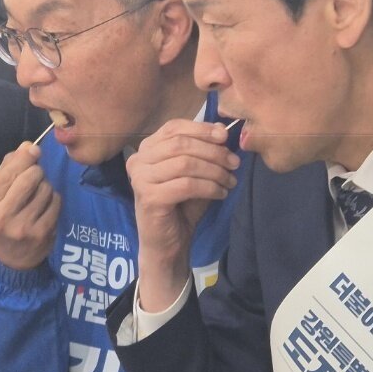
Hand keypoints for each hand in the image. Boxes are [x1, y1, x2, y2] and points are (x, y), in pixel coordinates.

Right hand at [0, 143, 60, 269]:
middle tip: (34, 177)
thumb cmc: (1, 218)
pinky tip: (45, 206)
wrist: (10, 258)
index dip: (25, 157)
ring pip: (45, 188)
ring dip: (45, 186)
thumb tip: (28, 146)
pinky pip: (56, 202)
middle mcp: (1, 216)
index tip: (33, 151)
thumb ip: (8, 169)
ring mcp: (23, 227)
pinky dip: (53, 198)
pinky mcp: (42, 233)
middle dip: (36, 171)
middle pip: (30, 177)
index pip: (8, 172)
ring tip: (37, 195)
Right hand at [125, 120, 237, 310]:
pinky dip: (209, 188)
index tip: (225, 138)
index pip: (174, 127)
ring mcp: (140, 179)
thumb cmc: (180, 206)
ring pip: (185, 163)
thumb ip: (204, 152)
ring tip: (229, 181)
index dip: (201, 129)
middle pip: (181, 144)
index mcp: (146, 149)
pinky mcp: (149, 197)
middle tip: (234, 163)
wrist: (167, 243)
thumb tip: (222, 131)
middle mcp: (138, 160)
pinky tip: (221, 194)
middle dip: (213, 152)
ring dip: (214, 171)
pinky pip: (187, 185)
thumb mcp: (194, 173)